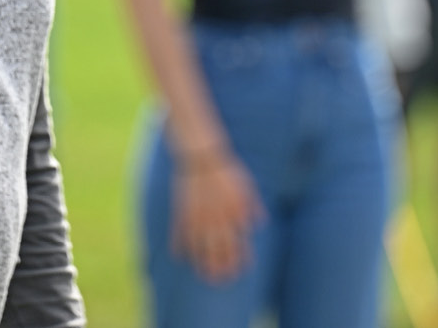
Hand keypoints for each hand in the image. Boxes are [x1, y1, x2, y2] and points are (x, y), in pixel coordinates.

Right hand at [171, 149, 265, 282]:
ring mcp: (198, 218)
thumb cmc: (226, 170)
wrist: (201, 156)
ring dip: (202, 263)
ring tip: (204, 276)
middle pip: (220, 250)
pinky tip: (179, 258)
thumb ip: (253, 206)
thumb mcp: (246, 186)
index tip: (241, 271)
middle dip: (221, 267)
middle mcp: (217, 220)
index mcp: (234, 214)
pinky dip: (178, 247)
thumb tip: (259, 225)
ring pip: (200, 248)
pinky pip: (179, 235)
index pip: (239, 243)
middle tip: (221, 280)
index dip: (240, 259)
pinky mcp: (182, 213)